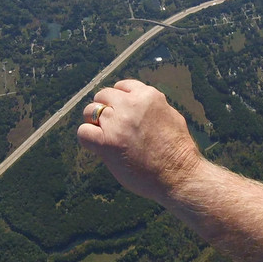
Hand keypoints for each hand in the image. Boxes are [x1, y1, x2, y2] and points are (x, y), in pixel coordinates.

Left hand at [77, 79, 202, 203]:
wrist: (179, 175)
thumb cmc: (177, 151)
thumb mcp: (170, 116)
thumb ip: (151, 107)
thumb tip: (135, 103)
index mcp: (148, 96)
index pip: (122, 86)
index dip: (119, 100)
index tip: (121, 112)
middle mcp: (131, 105)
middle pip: (103, 95)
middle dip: (104, 108)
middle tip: (110, 126)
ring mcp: (117, 123)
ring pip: (90, 111)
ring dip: (94, 123)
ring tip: (105, 137)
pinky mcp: (107, 142)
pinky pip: (83, 132)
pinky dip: (87, 138)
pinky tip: (97, 146)